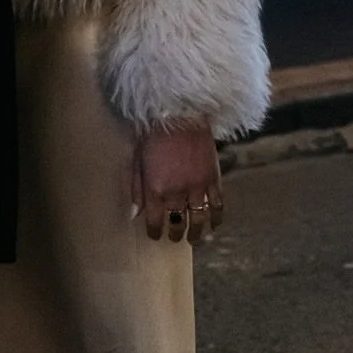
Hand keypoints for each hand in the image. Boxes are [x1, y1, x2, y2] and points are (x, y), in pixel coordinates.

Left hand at [133, 122, 223, 244]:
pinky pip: (218, 205)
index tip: (155, 235)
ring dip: (196, 232)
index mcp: (156, 189)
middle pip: (178, 223)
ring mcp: (198, 187)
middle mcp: (177, 193)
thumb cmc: (154, 135)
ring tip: (193, 238)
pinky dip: (216, 218)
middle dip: (176, 234)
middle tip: (175, 237)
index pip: (156, 222)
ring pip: (199, 219)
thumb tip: (134, 214)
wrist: (180, 114)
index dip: (155, 232)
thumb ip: (137, 190)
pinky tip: (214, 224)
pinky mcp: (213, 179)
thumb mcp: (138, 161)